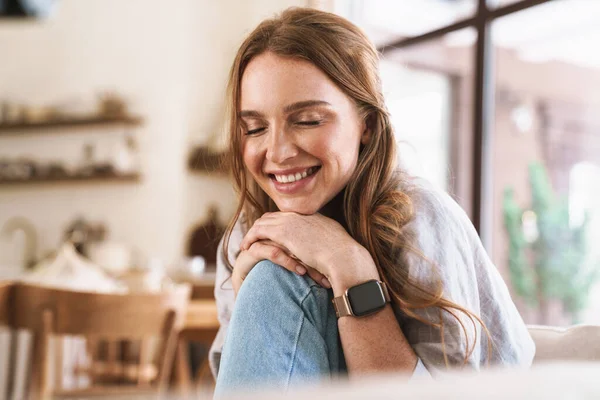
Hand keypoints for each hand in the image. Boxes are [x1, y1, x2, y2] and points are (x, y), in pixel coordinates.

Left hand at [239, 212, 378, 291]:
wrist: (343, 257)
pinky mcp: (282, 232)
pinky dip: (251, 237)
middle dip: (263, 226)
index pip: (289, 216)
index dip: (278, 224)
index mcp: (314, 217)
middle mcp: (301, 215)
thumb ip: (329, 244)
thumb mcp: (338, 245)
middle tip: (254, 238)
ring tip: (247, 244)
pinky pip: (259, 231)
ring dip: (254, 232)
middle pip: (274, 216)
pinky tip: (246, 247)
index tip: (272, 234)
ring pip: (263, 221)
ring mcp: (291, 221)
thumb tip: (330, 253)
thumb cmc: (345, 258)